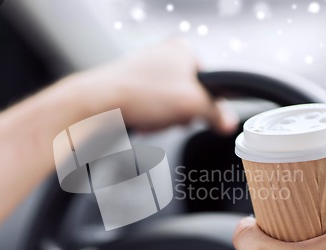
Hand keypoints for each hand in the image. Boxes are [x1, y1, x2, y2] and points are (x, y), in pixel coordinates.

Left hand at [76, 39, 237, 132]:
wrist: (98, 103)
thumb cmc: (139, 93)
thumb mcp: (191, 104)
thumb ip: (215, 114)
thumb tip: (228, 122)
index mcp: (182, 50)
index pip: (209, 81)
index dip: (206, 103)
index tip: (200, 116)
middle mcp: (163, 56)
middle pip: (188, 95)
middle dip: (180, 113)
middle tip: (171, 117)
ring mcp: (146, 70)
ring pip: (169, 104)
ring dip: (164, 119)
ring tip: (152, 119)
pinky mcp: (132, 86)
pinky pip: (151, 107)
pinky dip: (149, 118)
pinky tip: (142, 121)